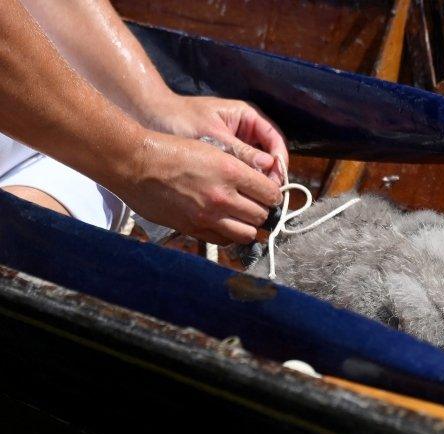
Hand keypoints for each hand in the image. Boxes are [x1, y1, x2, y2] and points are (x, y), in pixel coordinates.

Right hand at [111, 131, 281, 244]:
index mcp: (230, 172)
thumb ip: (239, 167)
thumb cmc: (172, 151)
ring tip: (243, 216)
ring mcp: (207, 216)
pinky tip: (226, 223)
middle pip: (262, 215)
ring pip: (248, 233)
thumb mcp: (212, 148)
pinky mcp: (193, 228)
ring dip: (249, 226)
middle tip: (257, 203)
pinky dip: (230, 234)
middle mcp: (222, 197)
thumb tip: (262, 183)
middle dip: (263, 210)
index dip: (274, 194)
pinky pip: (224, 240)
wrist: (135, 164)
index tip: (271, 193)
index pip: (271, 193)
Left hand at [148, 95, 288, 186]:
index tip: (277, 180)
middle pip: (270, 157)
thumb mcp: (212, 136)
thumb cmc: (179, 120)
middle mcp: (246, 132)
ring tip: (254, 202)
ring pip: (257, 169)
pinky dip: (243, 187)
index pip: (275, 140)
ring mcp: (236, 147)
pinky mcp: (225, 161)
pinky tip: (239, 200)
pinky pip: (241, 175)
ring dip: (258, 185)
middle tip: (268, 197)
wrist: (149, 120)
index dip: (279, 161)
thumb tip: (268, 167)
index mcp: (247, 117)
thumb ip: (240, 151)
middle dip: (271, 177)